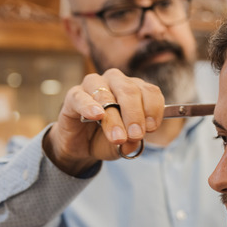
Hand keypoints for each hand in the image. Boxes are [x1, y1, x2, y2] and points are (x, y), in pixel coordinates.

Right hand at [43, 68, 164, 175]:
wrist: (82, 145)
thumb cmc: (108, 137)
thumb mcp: (126, 144)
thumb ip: (133, 141)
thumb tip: (133, 140)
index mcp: (135, 89)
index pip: (150, 91)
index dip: (153, 109)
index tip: (151, 128)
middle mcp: (116, 81)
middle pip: (130, 90)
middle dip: (135, 115)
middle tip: (136, 135)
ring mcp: (93, 85)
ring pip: (106, 94)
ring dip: (114, 118)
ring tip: (118, 137)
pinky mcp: (73, 95)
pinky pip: (81, 97)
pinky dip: (89, 106)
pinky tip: (96, 116)